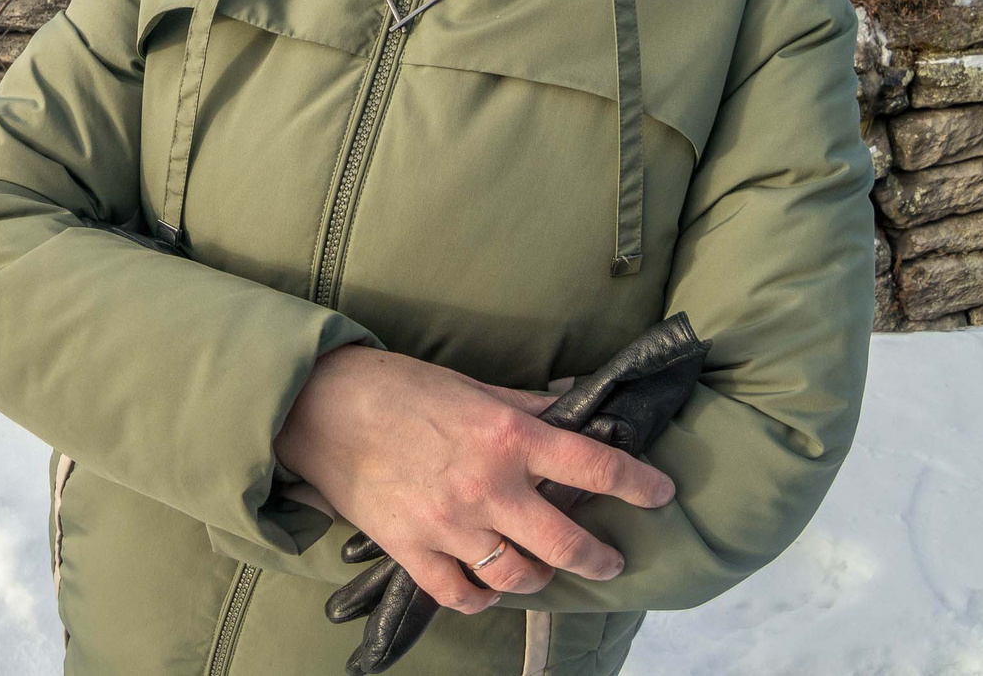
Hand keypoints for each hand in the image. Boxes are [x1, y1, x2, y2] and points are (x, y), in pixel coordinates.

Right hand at [274, 345, 674, 614]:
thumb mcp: (472, 385)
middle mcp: (487, 485)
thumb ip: (526, 406)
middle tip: (610, 560)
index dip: (638, 485)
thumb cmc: (399, 387)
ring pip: (518, 578)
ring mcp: (449, 524)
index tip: (660, 494)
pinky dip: (481, 597)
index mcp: (508, 434)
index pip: (594, 467)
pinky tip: (488, 586)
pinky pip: (462, 595)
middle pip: (565, 544)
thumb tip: (572, 410)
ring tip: (544, 571)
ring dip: (540, 579)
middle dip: (599, 558)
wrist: (322, 406)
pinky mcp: (413, 550)